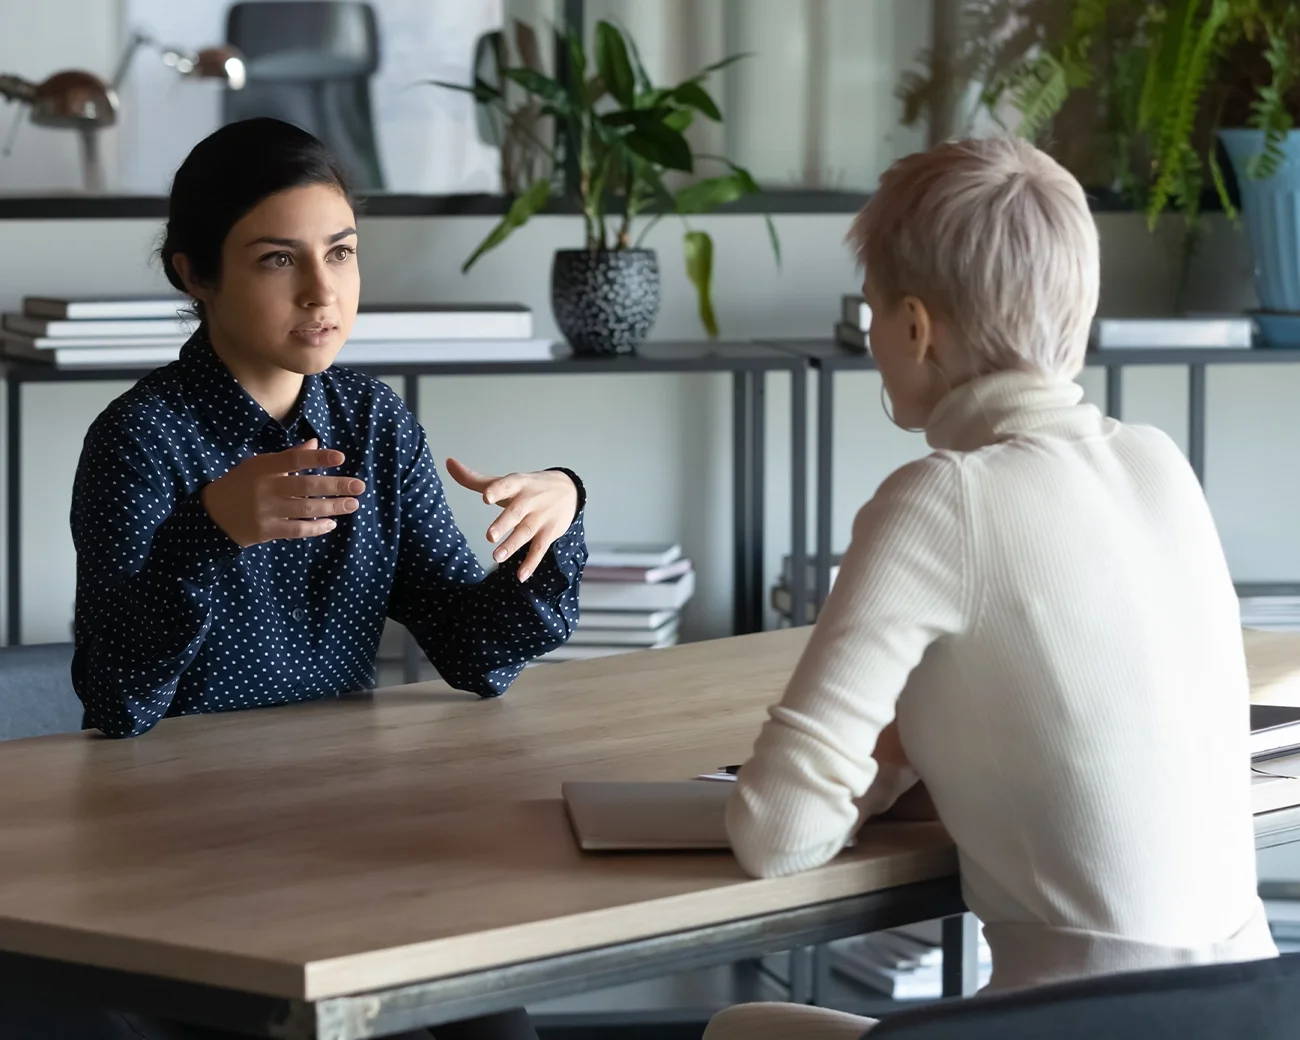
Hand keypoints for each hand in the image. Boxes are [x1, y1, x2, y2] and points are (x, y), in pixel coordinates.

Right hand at [202, 438, 365, 547]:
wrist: (212, 515)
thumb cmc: (241, 484)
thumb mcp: (259, 465)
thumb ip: (288, 456)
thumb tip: (315, 443)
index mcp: (264, 466)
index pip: (294, 459)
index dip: (318, 458)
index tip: (341, 457)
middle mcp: (266, 487)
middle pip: (307, 485)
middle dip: (336, 486)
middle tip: (359, 486)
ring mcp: (266, 510)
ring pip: (306, 508)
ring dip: (333, 507)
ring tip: (352, 504)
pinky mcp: (266, 530)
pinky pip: (297, 530)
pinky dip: (316, 527)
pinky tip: (331, 523)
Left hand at [445, 458, 577, 581]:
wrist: (569, 491)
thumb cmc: (529, 488)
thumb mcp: (507, 481)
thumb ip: (475, 479)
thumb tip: (448, 463)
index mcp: (517, 484)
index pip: (506, 485)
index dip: (496, 490)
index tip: (486, 497)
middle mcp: (529, 500)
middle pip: (516, 512)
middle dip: (504, 523)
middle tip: (489, 536)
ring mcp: (540, 517)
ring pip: (526, 532)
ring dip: (512, 545)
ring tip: (496, 557)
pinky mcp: (549, 533)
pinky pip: (540, 549)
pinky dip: (531, 563)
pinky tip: (520, 576)